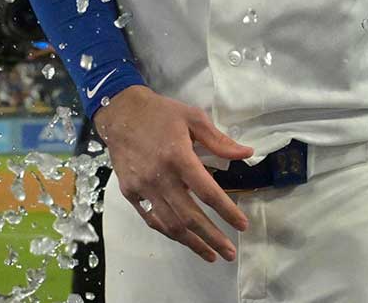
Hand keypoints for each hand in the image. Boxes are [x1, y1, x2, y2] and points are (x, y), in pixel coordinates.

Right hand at [94, 85, 253, 262]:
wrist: (120, 113)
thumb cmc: (162, 114)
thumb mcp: (194, 118)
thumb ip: (219, 140)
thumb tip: (247, 153)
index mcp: (179, 157)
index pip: (207, 192)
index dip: (227, 211)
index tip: (242, 224)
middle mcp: (160, 177)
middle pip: (189, 216)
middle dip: (212, 237)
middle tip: (230, 252)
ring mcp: (142, 188)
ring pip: (170, 224)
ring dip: (192, 243)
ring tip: (211, 255)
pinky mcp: (130, 193)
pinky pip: (152, 219)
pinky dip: (169, 233)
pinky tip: (185, 240)